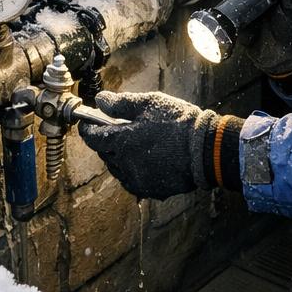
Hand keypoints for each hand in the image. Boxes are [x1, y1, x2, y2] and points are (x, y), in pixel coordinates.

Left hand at [79, 91, 221, 199]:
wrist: (205, 148)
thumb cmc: (177, 122)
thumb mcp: (148, 104)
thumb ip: (120, 104)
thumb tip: (99, 101)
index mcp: (121, 141)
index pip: (92, 138)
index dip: (87, 129)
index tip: (86, 123)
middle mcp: (125, 164)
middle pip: (104, 154)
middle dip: (105, 142)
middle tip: (115, 130)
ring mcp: (138, 180)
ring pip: (117, 169)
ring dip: (118, 157)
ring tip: (132, 145)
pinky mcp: (152, 190)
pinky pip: (133, 181)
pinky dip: (133, 171)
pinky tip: (144, 160)